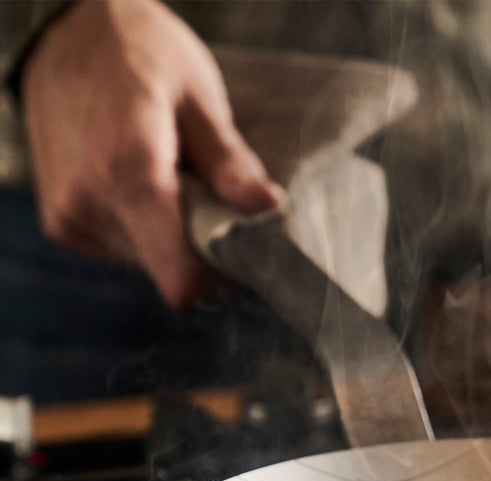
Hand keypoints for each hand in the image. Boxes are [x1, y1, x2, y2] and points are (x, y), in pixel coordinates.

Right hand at [20, 0, 283, 307]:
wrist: (60, 31)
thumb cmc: (137, 53)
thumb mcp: (197, 95)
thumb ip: (230, 162)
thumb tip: (269, 208)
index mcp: (127, 171)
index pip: (182, 278)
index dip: (221, 273)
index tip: (241, 245)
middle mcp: (89, 205)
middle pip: (172, 270)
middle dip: (200, 242)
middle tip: (205, 190)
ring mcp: (70, 219)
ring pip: (150, 262)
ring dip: (172, 232)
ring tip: (167, 176)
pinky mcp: (63, 225)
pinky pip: (126, 249)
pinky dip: (145, 226)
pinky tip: (139, 180)